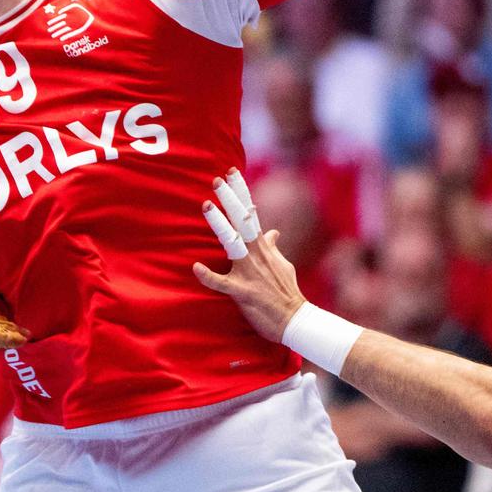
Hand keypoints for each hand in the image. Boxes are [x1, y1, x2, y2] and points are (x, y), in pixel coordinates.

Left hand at [191, 170, 306, 340]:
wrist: (295, 320)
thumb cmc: (286, 293)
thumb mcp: (283, 265)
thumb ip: (273, 247)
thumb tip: (273, 232)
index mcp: (262, 247)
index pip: (250, 212)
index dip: (240, 192)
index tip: (230, 172)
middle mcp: (256, 255)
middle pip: (242, 220)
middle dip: (230, 198)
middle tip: (217, 179)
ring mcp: (249, 273)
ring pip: (232, 243)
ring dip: (219, 225)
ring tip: (206, 206)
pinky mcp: (243, 292)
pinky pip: (221, 283)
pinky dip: (208, 276)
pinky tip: (195, 268)